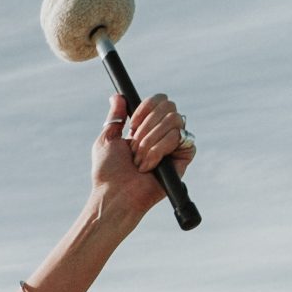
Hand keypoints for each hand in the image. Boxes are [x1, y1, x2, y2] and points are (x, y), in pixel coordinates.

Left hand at [89, 92, 194, 219]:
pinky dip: (159, 150)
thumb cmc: (108, 172)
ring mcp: (175, 144)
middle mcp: (163, 133)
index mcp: (146, 127)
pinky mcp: (184, 157)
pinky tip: (149, 166)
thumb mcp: (107, 139)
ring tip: (139, 161)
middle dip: (147, 126)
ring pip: (174, 120)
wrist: (115, 195)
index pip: (160, 100)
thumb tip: (117, 96)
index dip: (146, 107)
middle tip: (134, 146)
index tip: (132, 124)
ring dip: (150, 141)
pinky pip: (180, 138)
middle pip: (169, 106)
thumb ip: (115, 117)